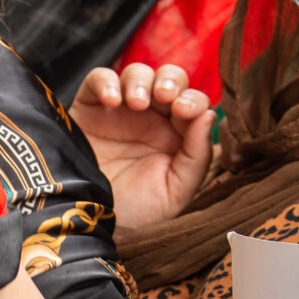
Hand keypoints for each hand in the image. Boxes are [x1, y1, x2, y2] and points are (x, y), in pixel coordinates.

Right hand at [71, 63, 214, 232]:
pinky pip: (99, 79)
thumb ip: (197, 155)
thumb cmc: (137, 213)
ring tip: (137, 102)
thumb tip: (208, 114)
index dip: (192, 99)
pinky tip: (112, 102)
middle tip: (165, 97)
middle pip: (168, 79)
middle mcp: (151, 119)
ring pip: (137, 74)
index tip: (184, 111)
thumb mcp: (175, 192)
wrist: (89, 224)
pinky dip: (107, 82)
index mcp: (177, 136)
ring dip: (141, 80)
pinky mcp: (89, 107)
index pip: (192, 102)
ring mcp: (120, 111)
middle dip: (170, 81)